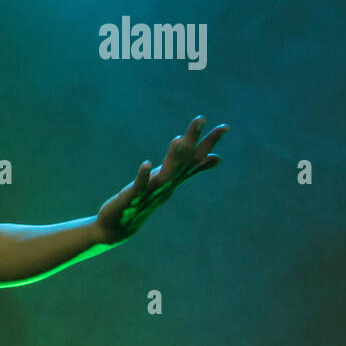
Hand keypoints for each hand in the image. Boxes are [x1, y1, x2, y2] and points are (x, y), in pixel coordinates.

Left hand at [94, 116, 228, 245]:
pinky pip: (140, 186)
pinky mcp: (133, 198)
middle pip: (183, 161)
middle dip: (191, 140)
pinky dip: (144, 176)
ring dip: (172, 158)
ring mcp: (151, 192)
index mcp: (174, 178)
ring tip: (178, 139)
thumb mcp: (169, 183)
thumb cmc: (145, 201)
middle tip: (200, 118)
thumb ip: (191, 170)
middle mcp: (166, 184)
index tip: (226, 126)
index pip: (195, 158)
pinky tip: (146, 163)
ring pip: (166, 174)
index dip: (210, 142)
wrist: (119, 226)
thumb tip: (218, 158)